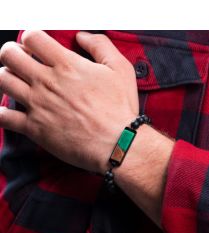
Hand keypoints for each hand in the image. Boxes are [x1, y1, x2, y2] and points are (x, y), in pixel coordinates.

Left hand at [0, 30, 138, 173]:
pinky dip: (2, 112)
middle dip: (12, 54)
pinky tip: (9, 111)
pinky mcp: (35, 128)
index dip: (31, 38)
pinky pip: (4, 117)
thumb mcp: (120, 69)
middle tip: (21, 62)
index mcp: (66, 65)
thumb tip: (82, 36)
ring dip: (6, 78)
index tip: (36, 47)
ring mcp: (38, 105)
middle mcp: (47, 82)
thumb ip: (101, 46)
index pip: (33, 38)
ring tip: (16, 84)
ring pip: (2, 81)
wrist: (117, 144)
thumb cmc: (120, 109)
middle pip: (9, 55)